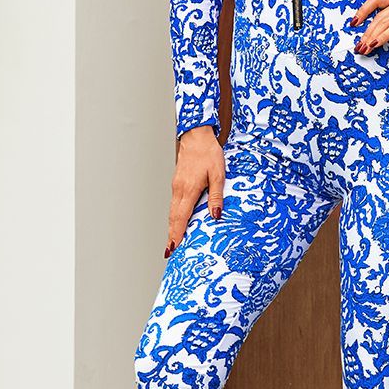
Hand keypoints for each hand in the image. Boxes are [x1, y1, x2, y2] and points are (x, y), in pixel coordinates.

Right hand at [167, 126, 223, 256]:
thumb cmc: (209, 153)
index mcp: (189, 189)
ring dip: (171, 227)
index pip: (181, 217)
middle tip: (169, 252)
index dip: (177, 234)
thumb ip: (216, 196)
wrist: (197, 136)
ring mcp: (176, 186)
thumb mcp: (218, 174)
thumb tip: (215, 216)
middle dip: (171, 235)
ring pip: (172, 211)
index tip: (173, 248)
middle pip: (173, 218)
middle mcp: (179, 190)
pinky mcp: (177, 183)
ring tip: (172, 242)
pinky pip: (174, 204)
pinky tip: (177, 222)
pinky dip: (174, 216)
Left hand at [351, 0, 388, 51]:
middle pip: (379, 15)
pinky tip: (376, 45)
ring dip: (372, 37)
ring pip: (385, 21)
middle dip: (366, 33)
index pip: (376, 0)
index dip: (363, 10)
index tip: (352, 24)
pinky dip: (384, 36)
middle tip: (359, 47)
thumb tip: (370, 40)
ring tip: (365, 50)